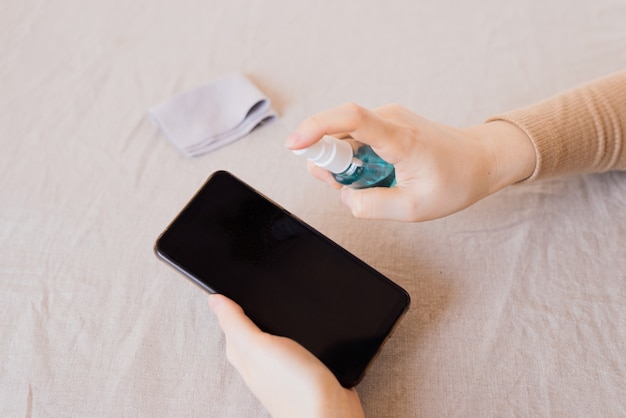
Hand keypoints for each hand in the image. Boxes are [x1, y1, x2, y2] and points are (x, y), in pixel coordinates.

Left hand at [208, 294, 364, 417]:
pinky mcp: (304, 367)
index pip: (229, 322)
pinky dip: (297, 332)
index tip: (233, 282)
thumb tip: (214, 300)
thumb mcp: (258, 347)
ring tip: (277, 300)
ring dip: (276, 319)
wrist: (330, 412)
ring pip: (273, 334)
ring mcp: (281, 365)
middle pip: (250, 327)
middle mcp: (260, 360)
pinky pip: (295, 344)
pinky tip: (304, 325)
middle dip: (252, 307)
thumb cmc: (293, 388)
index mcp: (243, 354)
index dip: (230, 301)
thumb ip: (236, 324)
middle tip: (255, 286)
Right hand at [286, 103, 535, 221]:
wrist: (482, 159)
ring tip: (371, 184)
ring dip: (343, 164)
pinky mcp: (387, 123)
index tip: (294, 145)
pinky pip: (356, 139)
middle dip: (328, 162)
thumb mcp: (414, 208)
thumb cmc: (456, 181)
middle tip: (346, 188)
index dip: (316, 128)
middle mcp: (390, 119)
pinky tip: (373, 176)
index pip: (350, 119)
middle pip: (336, 132)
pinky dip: (354, 160)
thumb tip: (345, 197)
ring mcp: (388, 118)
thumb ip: (372, 206)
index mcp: (400, 138)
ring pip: (344, 138)